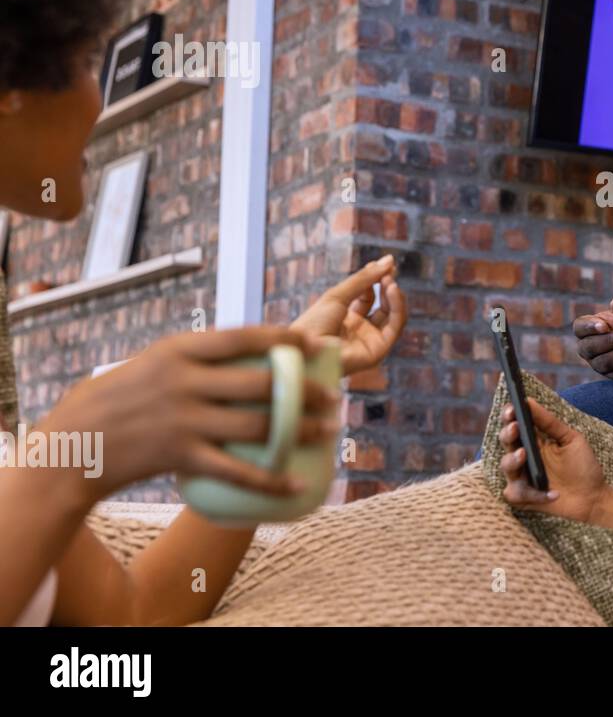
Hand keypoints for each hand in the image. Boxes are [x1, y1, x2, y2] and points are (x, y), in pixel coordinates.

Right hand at [41, 327, 340, 506]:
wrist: (71, 443)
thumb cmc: (118, 398)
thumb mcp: (154, 362)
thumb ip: (199, 357)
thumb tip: (251, 351)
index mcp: (178, 350)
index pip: (243, 337)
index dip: (285, 339)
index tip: (316, 344)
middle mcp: (184, 381)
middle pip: (261, 382)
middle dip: (306, 390)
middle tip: (334, 396)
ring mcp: (183, 419)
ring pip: (259, 425)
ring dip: (301, 430)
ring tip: (328, 430)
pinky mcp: (181, 457)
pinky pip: (237, 471)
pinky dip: (272, 478)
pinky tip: (297, 483)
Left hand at [291, 255, 407, 375]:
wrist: (306, 349)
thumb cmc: (313, 323)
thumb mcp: (338, 295)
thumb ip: (364, 279)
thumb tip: (389, 260)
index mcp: (346, 319)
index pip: (368, 298)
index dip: (375, 281)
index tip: (382, 265)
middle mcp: (360, 331)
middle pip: (384, 307)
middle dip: (387, 287)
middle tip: (389, 271)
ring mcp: (370, 341)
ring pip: (394, 316)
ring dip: (395, 296)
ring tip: (389, 280)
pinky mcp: (379, 350)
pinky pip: (396, 326)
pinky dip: (398, 306)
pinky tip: (391, 289)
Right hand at [498, 398, 606, 521]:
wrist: (594, 496)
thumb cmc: (583, 465)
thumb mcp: (570, 439)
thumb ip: (549, 422)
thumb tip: (529, 401)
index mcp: (534, 441)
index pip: (515, 424)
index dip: (509, 416)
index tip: (511, 408)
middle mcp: (524, 458)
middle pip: (506, 442)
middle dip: (507, 434)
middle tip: (515, 428)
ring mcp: (523, 478)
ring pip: (505, 467)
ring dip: (512, 461)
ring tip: (524, 455)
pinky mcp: (525, 498)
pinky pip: (515, 494)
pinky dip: (533, 494)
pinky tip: (552, 492)